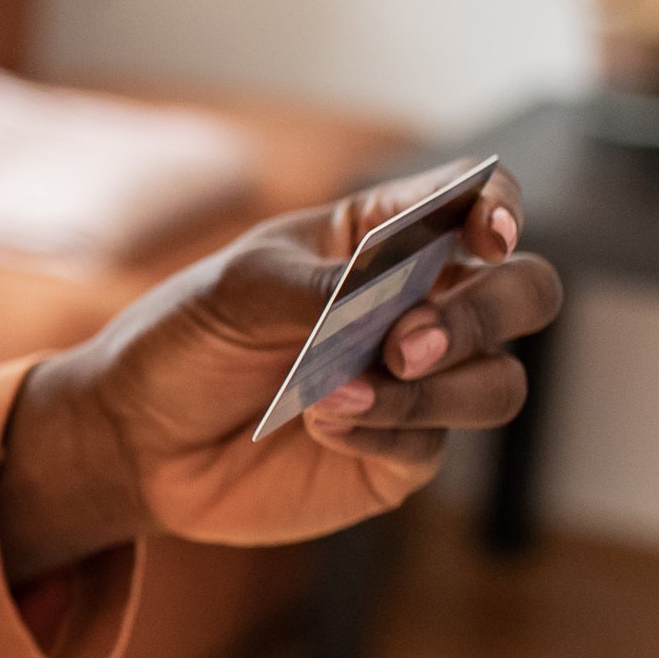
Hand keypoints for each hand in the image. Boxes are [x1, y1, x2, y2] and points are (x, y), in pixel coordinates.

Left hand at [0, 161, 565, 572]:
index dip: (500, 211)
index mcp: (384, 237)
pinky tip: (322, 426)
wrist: (135, 436)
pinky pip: (432, 443)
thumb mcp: (242, 289)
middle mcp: (420, 305)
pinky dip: (383, 431)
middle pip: (523, 294)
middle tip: (406, 341)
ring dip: (433, 388)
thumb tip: (402, 306)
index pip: (475, 204)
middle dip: (484, 314)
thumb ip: (329, 288)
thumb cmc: (186, 338)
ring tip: (340, 392)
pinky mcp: (400, 454)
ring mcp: (418, 384)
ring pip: (498, 382)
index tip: (486, 236)